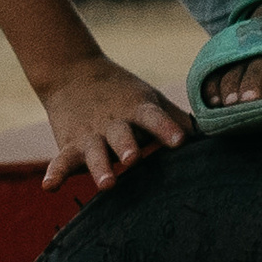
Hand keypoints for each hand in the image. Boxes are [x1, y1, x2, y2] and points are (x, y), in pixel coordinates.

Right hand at [39, 54, 188, 192]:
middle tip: (133, 158)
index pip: (154, 117)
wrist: (73, 74)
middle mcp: (114, 123)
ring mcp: (90, 135)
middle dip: (127, 147)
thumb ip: (177, 119)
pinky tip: (49, 188)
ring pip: (94, 152)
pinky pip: (60, 162)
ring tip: (107, 184)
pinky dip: (54, 174)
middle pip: (121, 135)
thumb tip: (212, 135)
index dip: (166, 128)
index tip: (180, 141)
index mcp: (138, 110)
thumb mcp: (151, 100)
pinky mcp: (69, 147)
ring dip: (100, 167)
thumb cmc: (124, 95)